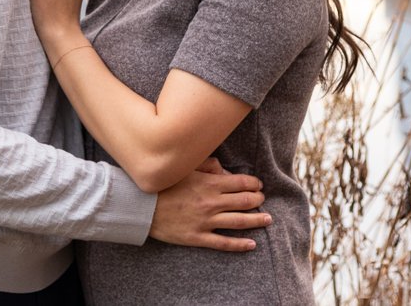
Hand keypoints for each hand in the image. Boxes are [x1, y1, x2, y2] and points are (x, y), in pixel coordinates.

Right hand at [148, 158, 270, 251]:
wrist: (143, 207)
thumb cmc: (164, 185)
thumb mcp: (185, 169)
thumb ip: (206, 165)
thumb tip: (222, 168)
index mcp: (210, 184)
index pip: (241, 183)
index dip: (254, 184)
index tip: (259, 185)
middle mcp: (212, 203)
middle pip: (244, 201)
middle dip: (258, 200)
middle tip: (263, 199)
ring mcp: (206, 222)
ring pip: (239, 221)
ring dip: (256, 220)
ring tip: (267, 219)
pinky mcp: (198, 237)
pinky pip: (223, 243)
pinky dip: (240, 244)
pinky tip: (252, 244)